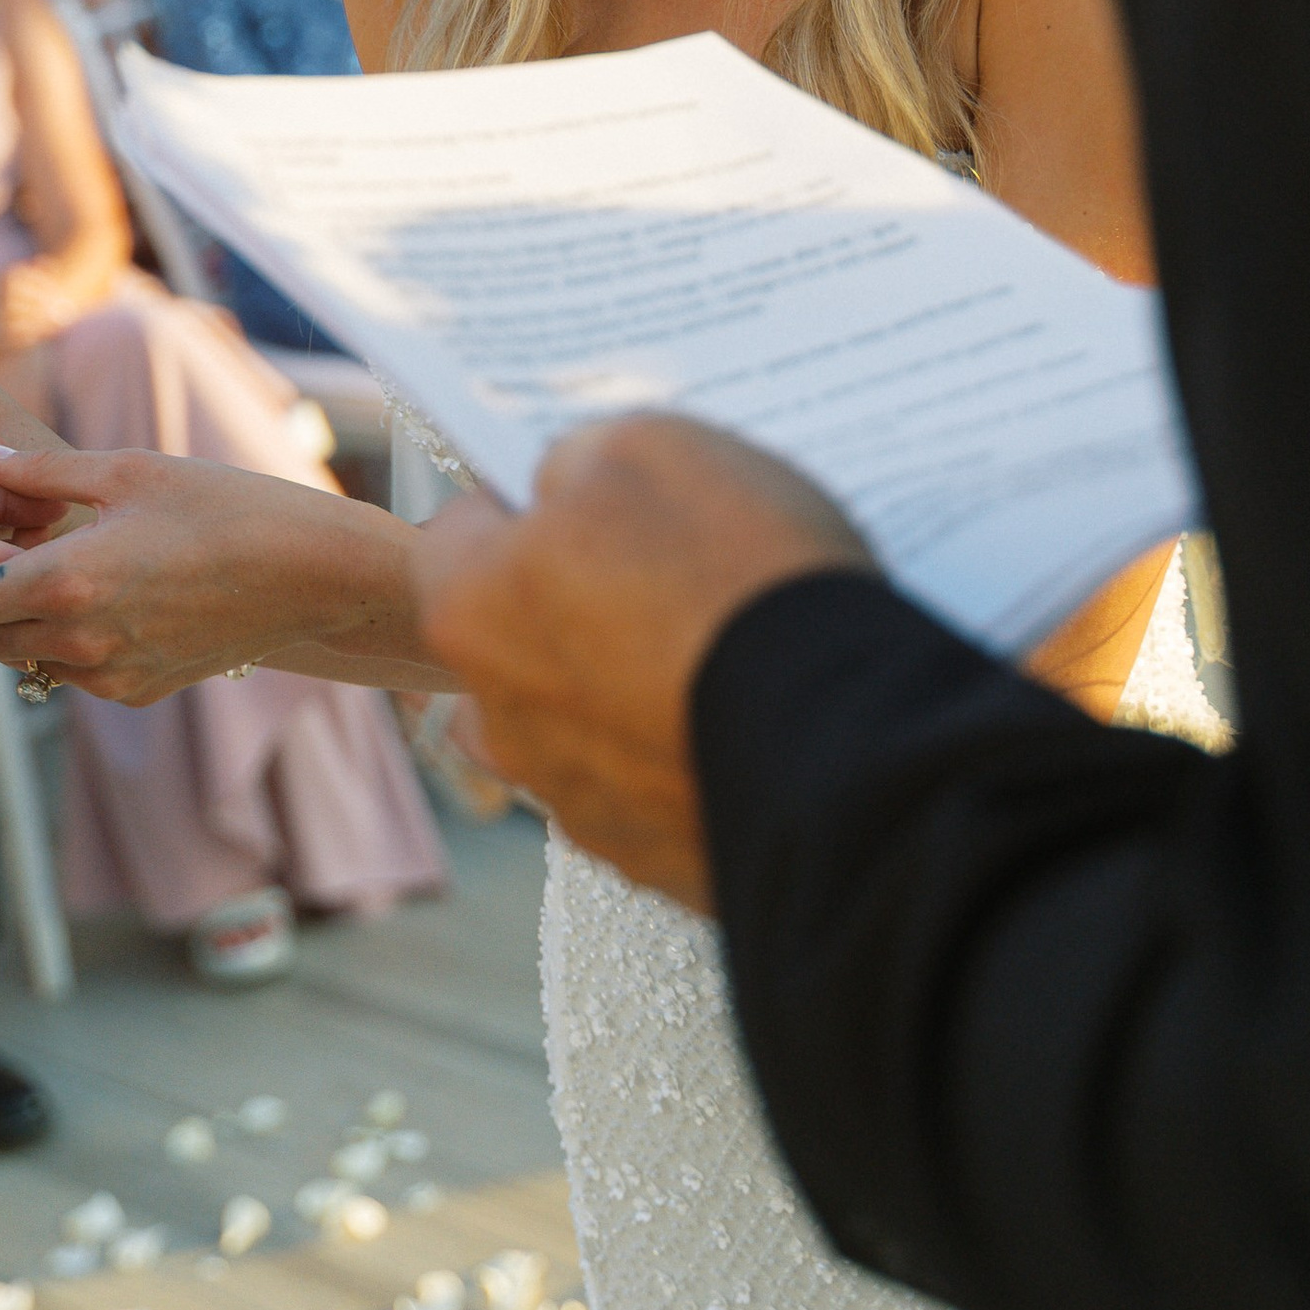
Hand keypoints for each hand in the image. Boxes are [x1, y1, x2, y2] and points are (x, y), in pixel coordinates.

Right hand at [0, 257, 87, 363]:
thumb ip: (19, 284)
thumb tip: (48, 264)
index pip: (12, 276)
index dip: (37, 282)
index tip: (58, 291)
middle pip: (13, 294)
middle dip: (42, 301)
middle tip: (66, 309)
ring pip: (9, 314)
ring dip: (36, 318)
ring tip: (58, 323)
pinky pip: (1, 337)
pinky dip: (22, 336)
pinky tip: (36, 338)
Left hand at [0, 438, 433, 704]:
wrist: (312, 578)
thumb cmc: (226, 506)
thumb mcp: (129, 470)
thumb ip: (39, 474)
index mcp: (68, 582)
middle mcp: (79, 643)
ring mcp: (108, 678)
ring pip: (18, 657)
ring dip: (0, 624)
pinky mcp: (135, 693)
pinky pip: (66, 671)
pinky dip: (51, 640)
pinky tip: (60, 597)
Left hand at [413, 412, 874, 910]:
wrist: (850, 746)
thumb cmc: (735, 577)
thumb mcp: (647, 448)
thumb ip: (579, 461)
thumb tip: (565, 485)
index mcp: (471, 612)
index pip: (459, 534)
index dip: (525, 502)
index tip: (591, 494)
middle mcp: (502, 722)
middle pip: (521, 635)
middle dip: (577, 601)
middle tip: (670, 571)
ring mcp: (577, 803)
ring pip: (588, 719)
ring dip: (634, 685)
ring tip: (727, 650)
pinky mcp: (654, 861)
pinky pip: (658, 785)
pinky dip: (689, 752)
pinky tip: (756, 718)